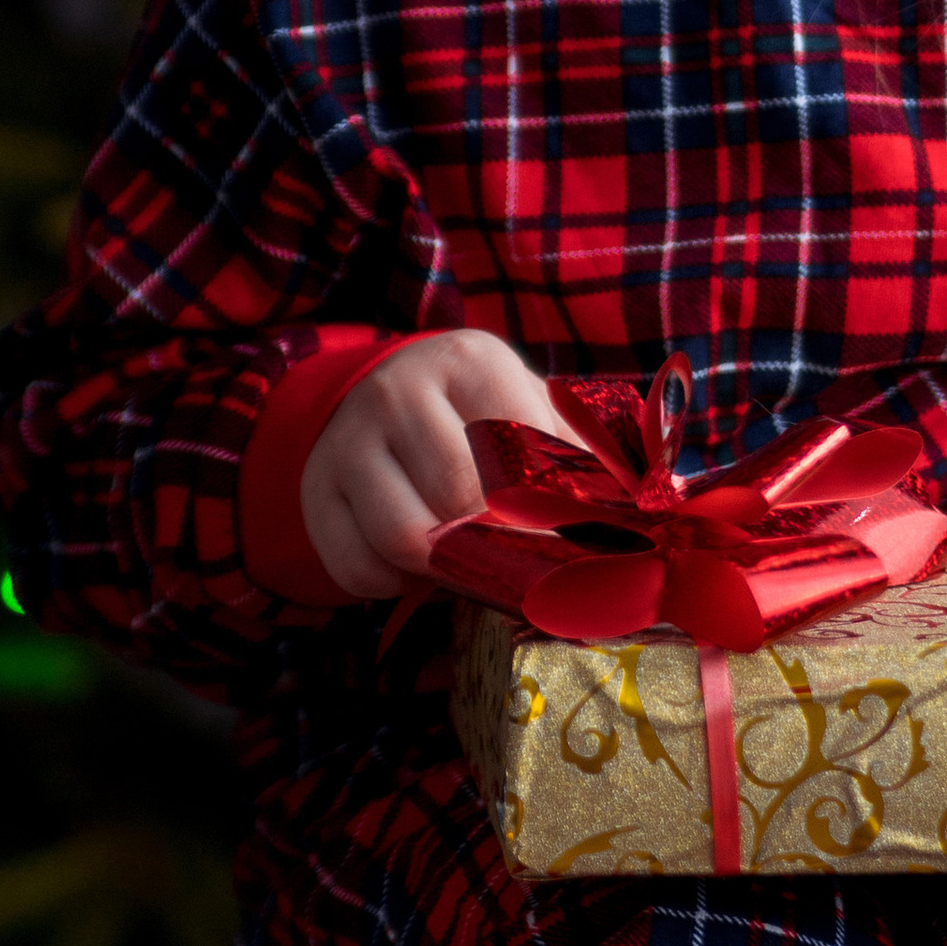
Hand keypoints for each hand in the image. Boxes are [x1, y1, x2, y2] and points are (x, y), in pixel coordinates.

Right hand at [301, 331, 577, 599]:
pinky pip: (358, 569)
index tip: (568, 549)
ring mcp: (348, 439)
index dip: (546, 514)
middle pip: (459, 497)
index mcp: (471, 360)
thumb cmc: (481, 417)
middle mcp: (399, 389)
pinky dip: (394, 585)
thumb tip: (631, 520)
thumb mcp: (531, 412)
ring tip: (466, 562)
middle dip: (498, 546)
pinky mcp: (315, 492)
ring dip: (444, 569)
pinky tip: (415, 565)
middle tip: (522, 568)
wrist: (385, 398)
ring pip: (404, 538)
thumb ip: (576, 458)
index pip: (515, 453)